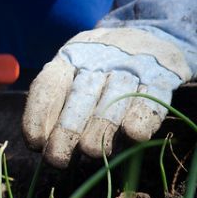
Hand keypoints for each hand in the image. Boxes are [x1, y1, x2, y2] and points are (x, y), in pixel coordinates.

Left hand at [22, 0, 195, 167]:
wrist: (150, 38)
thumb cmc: (99, 69)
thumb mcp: (73, 74)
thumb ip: (56, 103)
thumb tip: (40, 144)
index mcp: (71, 56)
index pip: (48, 85)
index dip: (38, 116)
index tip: (35, 144)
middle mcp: (99, 58)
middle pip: (80, 96)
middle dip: (66, 133)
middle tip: (58, 160)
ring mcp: (132, 64)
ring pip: (114, 101)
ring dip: (100, 132)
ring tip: (91, 153)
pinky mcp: (162, 75)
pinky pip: (149, 100)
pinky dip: (140, 120)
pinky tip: (131, 137)